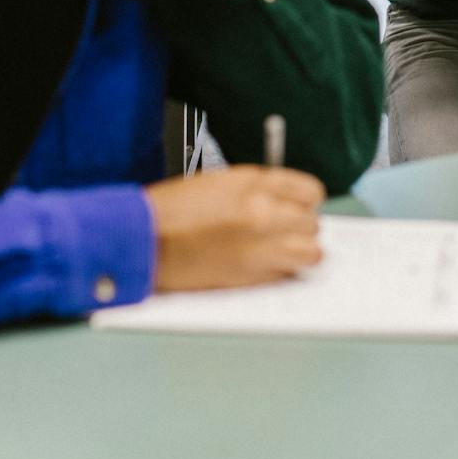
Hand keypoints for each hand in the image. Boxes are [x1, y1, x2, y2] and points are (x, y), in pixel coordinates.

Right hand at [144, 166, 325, 290]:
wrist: (145, 239)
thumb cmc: (172, 211)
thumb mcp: (218, 184)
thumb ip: (255, 190)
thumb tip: (282, 203)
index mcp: (254, 183)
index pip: (309, 191)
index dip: (306, 202)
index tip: (301, 208)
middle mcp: (264, 211)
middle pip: (312, 222)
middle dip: (300, 228)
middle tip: (284, 233)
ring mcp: (261, 244)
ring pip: (311, 252)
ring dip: (300, 252)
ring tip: (282, 253)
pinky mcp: (253, 275)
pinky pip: (287, 274)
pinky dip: (281, 273)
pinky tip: (262, 267)